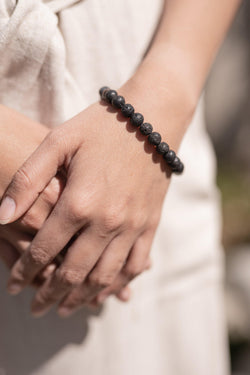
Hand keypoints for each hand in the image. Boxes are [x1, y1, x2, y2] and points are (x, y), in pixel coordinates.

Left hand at [2, 84, 169, 316]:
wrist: (152, 119)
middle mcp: (107, 222)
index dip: (24, 272)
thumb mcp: (58, 141)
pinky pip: (135, 265)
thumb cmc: (101, 127)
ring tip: (65, 309)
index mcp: (79, 202)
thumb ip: (28, 179)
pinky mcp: (150, 224)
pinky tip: (104, 293)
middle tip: (36, 309)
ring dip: (81, 298)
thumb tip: (2, 214)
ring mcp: (132, 226)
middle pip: (73, 273)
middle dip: (50, 295)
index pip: (43, 250)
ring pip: (103, 277)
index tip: (14, 287)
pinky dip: (117, 284)